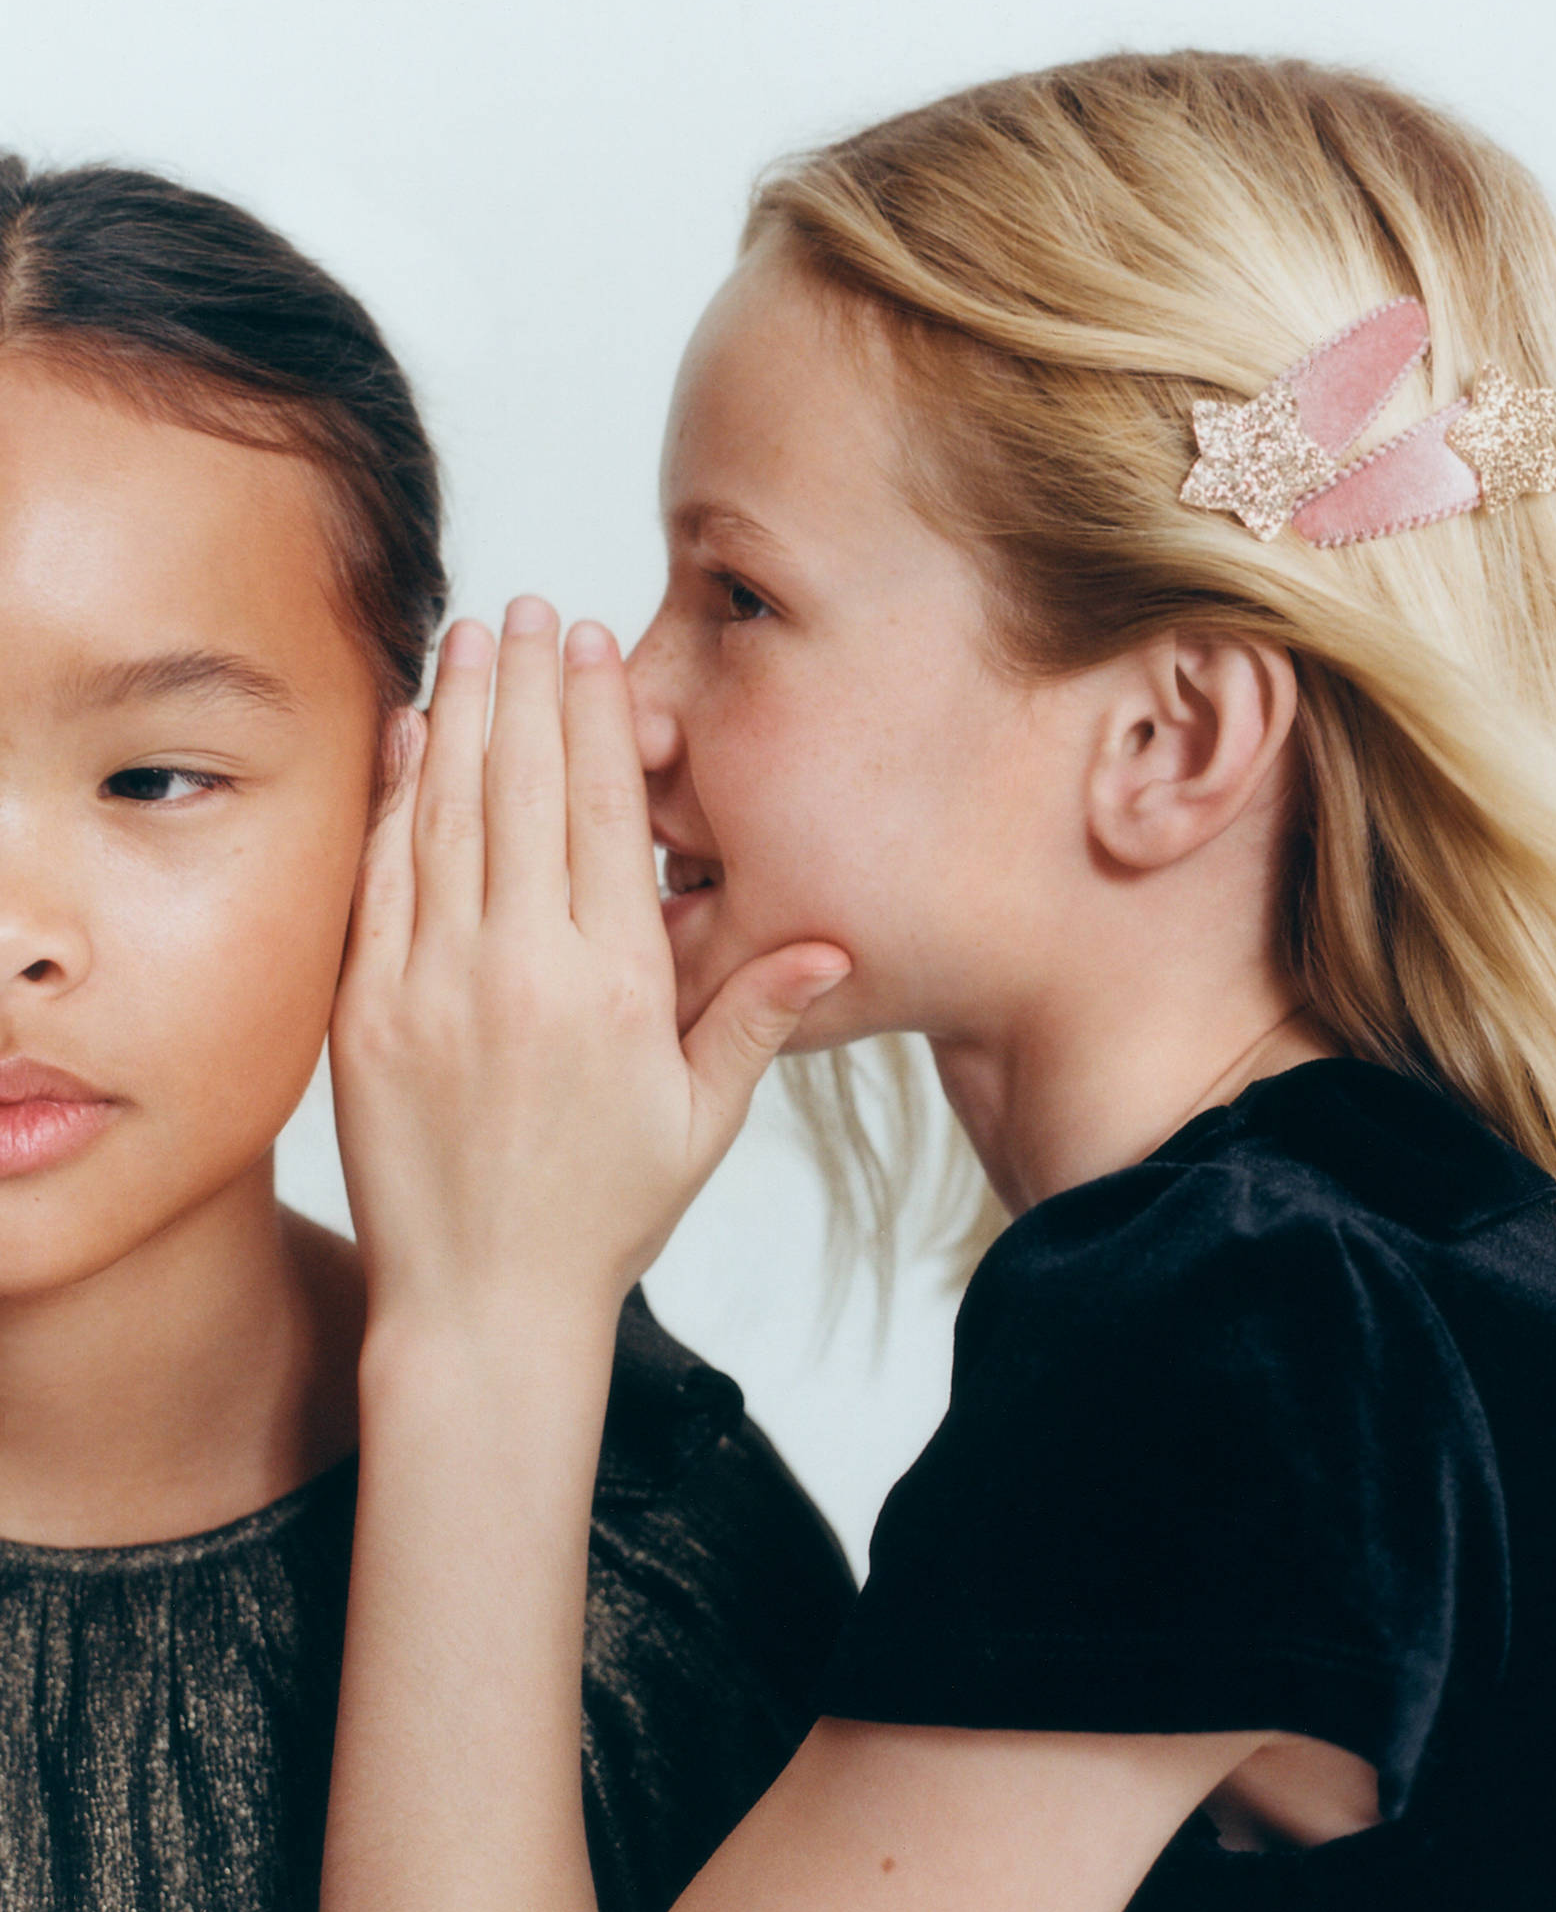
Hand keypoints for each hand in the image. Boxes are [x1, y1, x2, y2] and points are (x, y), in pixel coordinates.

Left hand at [332, 599, 848, 1339]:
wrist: (483, 1304)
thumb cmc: (602, 1218)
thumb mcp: (702, 1122)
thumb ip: (753, 1017)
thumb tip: (832, 944)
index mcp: (618, 987)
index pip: (603, 813)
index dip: (594, 715)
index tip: (589, 646)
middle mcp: (523, 969)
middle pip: (521, 786)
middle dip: (524, 683)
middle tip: (525, 606)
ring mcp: (433, 984)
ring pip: (446, 813)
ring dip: (459, 713)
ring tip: (468, 638)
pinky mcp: (367, 1011)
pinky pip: (382, 875)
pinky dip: (394, 796)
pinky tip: (408, 737)